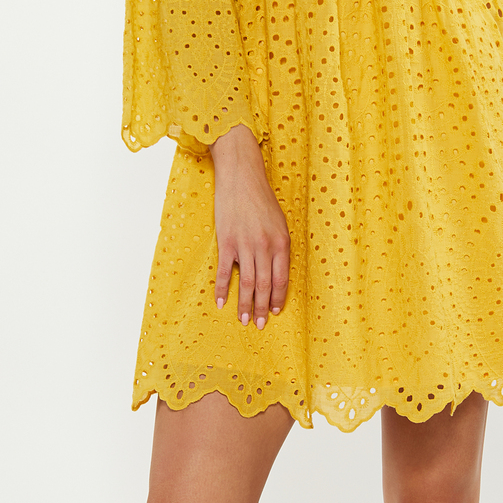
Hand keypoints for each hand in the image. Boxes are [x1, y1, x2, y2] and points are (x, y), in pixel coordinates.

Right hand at [210, 124, 290, 328]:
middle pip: (263, 286)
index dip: (277, 298)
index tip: (274, 312)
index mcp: (281, 243)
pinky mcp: (226, 242)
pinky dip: (222, 289)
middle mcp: (264, 246)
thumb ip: (279, 247)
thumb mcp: (279, 222)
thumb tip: (276, 272)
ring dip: (244, 304)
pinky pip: (223, 272)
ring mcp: (244, 245)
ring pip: (246, 283)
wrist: (241, 177)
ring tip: (243, 320)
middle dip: (261, 308)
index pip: (281, 279)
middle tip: (258, 325)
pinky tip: (221, 303)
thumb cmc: (262, 199)